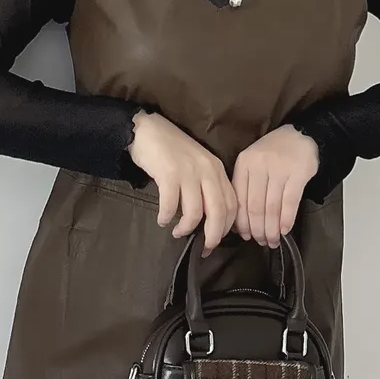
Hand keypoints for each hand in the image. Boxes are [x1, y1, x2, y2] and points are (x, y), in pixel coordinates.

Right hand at [127, 110, 237, 253]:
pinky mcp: (169, 173)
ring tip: (177, 232)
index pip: (232, 204)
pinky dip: (166, 217)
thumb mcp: (198, 165)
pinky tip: (162, 220)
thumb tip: (210, 219)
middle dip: (213, 236)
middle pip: (218, 212)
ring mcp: (188, 172)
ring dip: (186, 228)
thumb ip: (208, 186)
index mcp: (217, 169)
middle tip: (204, 248)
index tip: (216, 240)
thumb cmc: (172, 149)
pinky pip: (171, 205)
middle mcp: (207, 170)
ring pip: (195, 212)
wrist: (147, 129)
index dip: (227, 227)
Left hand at [229, 124, 319, 247]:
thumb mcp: (253, 163)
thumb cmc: (275, 152)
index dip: (241, 222)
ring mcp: (279, 168)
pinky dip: (286, 220)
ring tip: (273, 240)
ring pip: (272, 207)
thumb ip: (245, 186)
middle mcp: (259, 165)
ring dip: (272, 229)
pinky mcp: (299, 172)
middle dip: (257, 229)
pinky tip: (285, 230)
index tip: (245, 236)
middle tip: (261, 242)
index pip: (239, 199)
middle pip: (255, 206)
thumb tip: (240, 222)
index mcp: (244, 163)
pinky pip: (290, 202)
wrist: (301, 134)